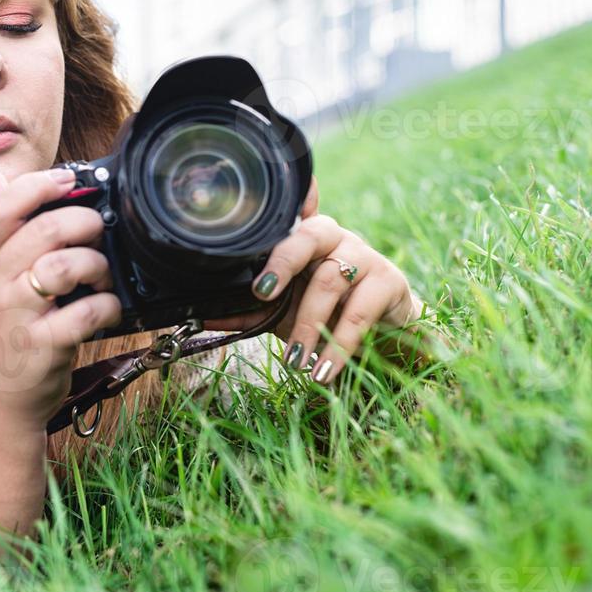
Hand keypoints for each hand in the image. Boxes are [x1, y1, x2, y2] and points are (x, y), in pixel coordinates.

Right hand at [0, 166, 122, 428]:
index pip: (1, 208)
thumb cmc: (5, 333)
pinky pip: (84, 314)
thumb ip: (0, 231)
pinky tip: (107, 309)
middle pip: (43, 231)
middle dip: (83, 223)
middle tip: (98, 233)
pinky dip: (106, 306)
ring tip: (102, 276)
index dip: (37, 186)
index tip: (68, 179)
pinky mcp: (42, 346)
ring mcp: (19, 316)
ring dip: (95, 265)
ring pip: (63, 267)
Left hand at [200, 176, 440, 384]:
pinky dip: (339, 344)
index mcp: (305, 236)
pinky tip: (324, 369)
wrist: (385, 327)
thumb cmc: (328, 311)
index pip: (287, 221)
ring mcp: (364, 256)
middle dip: (282, 263)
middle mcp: (335, 237)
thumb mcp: (286, 311)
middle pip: (308, 237)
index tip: (255, 268)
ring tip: (294, 361)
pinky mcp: (389, 281)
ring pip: (329, 281)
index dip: (271, 232)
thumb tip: (202, 320)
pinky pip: (360, 312)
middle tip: (261, 294)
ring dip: (308, 325)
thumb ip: (249, 312)